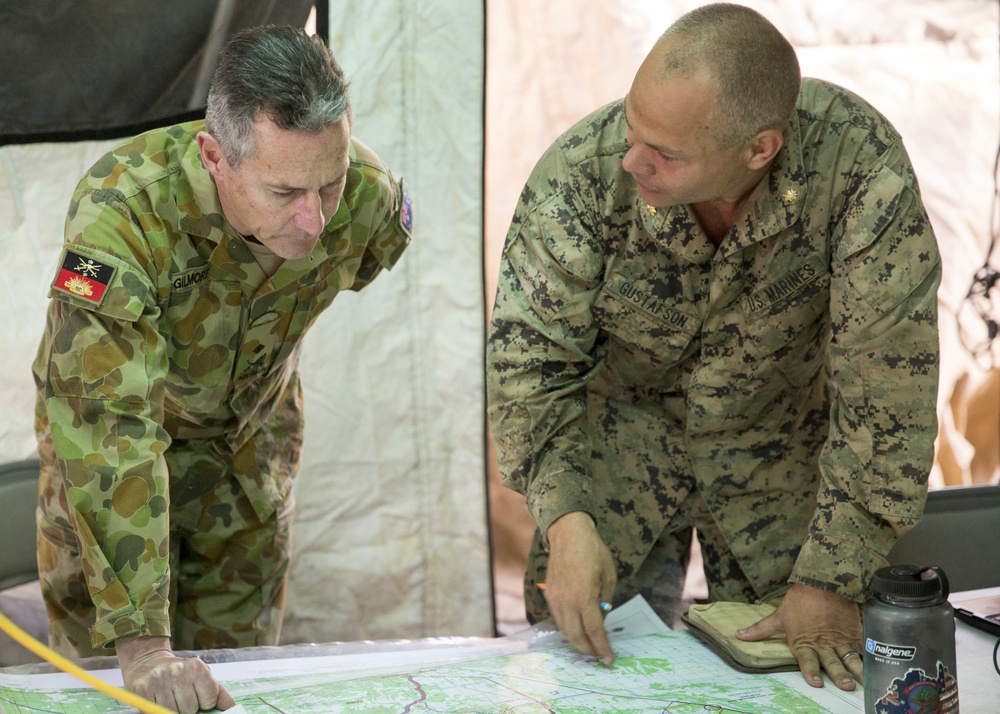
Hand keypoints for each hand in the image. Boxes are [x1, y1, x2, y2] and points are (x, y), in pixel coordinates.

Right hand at [117, 635, 235, 712]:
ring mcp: (158, 679)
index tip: (199, 698)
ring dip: (172, 710)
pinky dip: (157, 710)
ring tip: (170, 698)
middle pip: (190, 709)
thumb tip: (232, 708)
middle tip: (181, 697)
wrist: (148, 660)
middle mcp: (178, 670)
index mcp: (197, 666)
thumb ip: (218, 692)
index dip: (204, 704)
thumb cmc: (180, 673)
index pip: (209, 699)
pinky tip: (158, 699)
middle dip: (188, 709)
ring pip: (172, 712)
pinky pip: (154, 711)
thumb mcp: (201, 676)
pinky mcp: (141, 688)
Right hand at [543, 511, 617, 663]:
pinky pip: (558, 618)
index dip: (602, 647)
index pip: (594, 631)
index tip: (609, 658)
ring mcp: (555, 598)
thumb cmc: (593, 551)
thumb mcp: (609, 575)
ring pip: (564, 629)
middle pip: (576, 636)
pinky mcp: (549, 594)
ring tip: (589, 644)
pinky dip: (568, 627)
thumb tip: (601, 619)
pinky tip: (577, 627)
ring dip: (577, 640)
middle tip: (599, 655)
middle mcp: (567, 601)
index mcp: (584, 597)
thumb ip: (605, 600)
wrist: (568, 534)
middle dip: (588, 649)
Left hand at [736, 583, 862, 689]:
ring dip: (857, 670)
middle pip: (832, 662)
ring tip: (865, 681)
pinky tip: (879, 666)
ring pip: (850, 658)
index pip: (806, 661)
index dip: (811, 672)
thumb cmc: (799, 599)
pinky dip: (870, 657)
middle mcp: (823, 644)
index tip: (815, 683)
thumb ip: (760, 630)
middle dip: (840, 675)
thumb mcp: (778, 616)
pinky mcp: (854, 633)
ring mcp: (840, 639)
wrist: (823, 579)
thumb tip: (739, 636)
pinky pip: (863, 647)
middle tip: (846, 686)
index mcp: (803, 642)